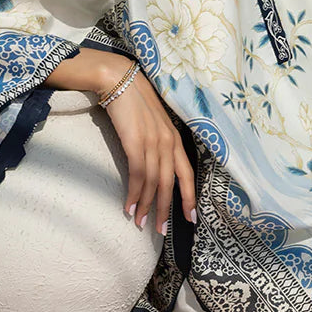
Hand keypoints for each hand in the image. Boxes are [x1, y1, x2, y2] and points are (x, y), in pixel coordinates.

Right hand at [100, 65, 197, 234]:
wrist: (119, 79)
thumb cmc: (134, 100)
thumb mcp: (154, 122)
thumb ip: (158, 141)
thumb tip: (152, 164)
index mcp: (175, 138)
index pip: (187, 173)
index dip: (190, 197)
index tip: (191, 218)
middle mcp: (168, 142)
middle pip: (170, 183)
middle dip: (166, 209)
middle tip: (161, 231)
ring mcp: (152, 142)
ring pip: (153, 183)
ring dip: (146, 206)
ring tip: (140, 223)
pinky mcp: (135, 142)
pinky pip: (137, 175)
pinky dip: (134, 194)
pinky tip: (129, 207)